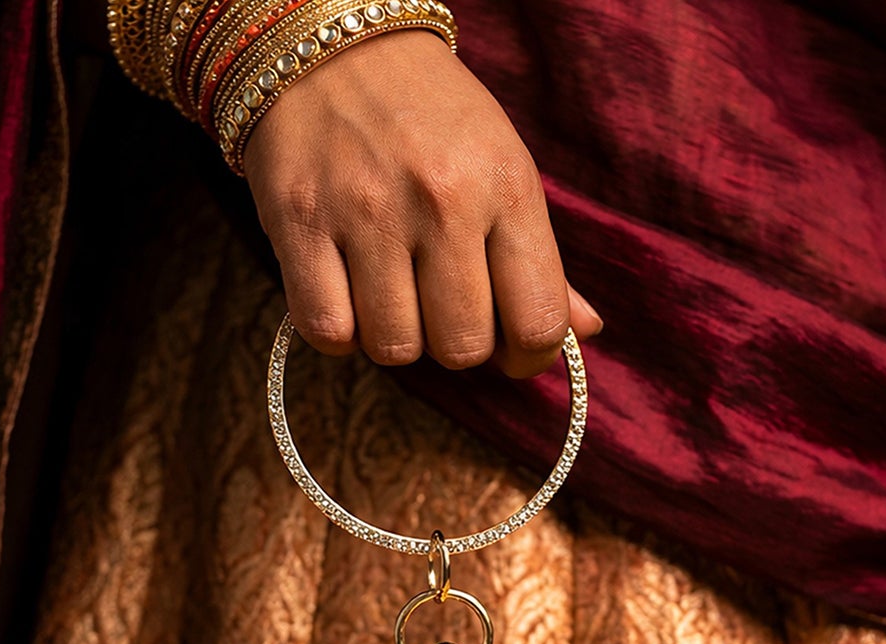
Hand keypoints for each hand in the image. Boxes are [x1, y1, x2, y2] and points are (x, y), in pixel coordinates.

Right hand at [243, 28, 601, 377]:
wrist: (330, 46)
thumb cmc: (428, 120)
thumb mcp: (502, 169)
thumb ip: (542, 260)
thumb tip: (585, 331)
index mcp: (506, 185)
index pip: (537, 321)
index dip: (527, 356)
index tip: (510, 348)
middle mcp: (442, 198)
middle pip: (462, 348)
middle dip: (454, 344)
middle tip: (440, 307)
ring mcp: (367, 210)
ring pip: (394, 348)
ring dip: (393, 337)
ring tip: (389, 294)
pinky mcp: (300, 222)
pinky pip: (328, 331)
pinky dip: (338, 331)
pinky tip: (346, 295)